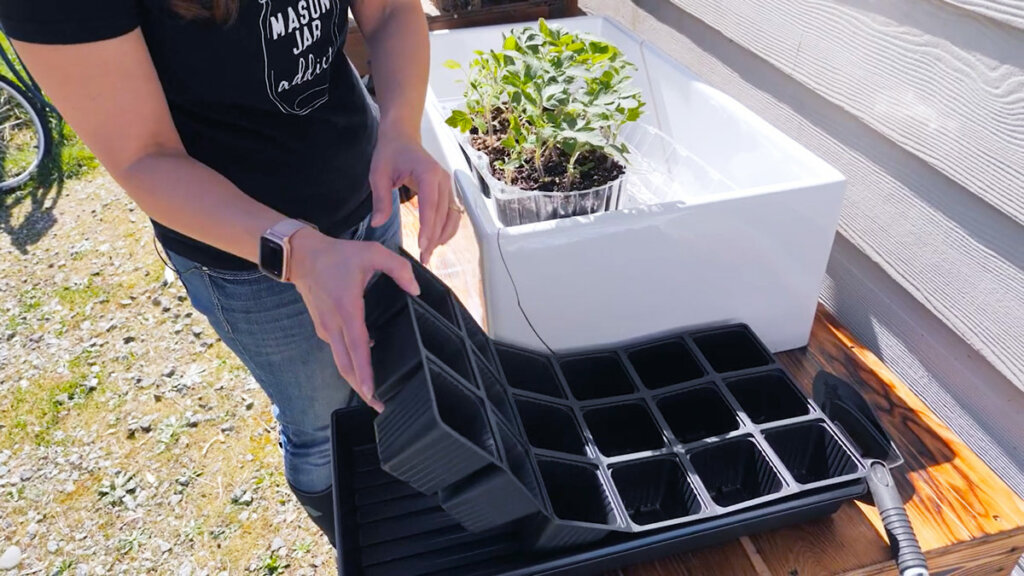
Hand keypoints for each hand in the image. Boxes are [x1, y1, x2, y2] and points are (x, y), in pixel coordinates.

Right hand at [290, 228, 419, 410]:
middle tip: (380, 406)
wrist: (301, 255)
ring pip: (341, 362)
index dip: (365, 373)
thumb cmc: (337, 255)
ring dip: (356, 378)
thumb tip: (416, 290)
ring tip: (376, 392)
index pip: (357, 348)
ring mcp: (326, 329)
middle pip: (346, 366)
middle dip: (362, 389)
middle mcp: (334, 325)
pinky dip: (350, 363)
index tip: (372, 393)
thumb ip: (399, 269)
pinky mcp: (323, 328)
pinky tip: (366, 365)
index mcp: (347, 310)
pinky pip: (339, 351)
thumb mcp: (373, 253)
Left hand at [369, 131, 459, 265]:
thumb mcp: (378, 174)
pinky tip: (436, 241)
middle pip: (442, 215)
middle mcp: (443, 179)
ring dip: (442, 236)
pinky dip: (446, 228)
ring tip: (429, 253)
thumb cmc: (390, 151)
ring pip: (452, 216)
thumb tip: (377, 224)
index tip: (421, 245)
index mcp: (428, 173)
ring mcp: (448, 185)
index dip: (427, 227)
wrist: (402, 135)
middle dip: (433, 238)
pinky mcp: (447, 190)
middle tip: (423, 258)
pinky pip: (452, 213)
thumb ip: (380, 199)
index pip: (431, 205)